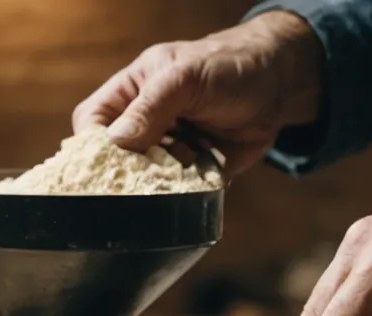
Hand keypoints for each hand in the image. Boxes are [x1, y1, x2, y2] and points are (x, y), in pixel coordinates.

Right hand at [71, 12, 324, 176]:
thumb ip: (150, 107)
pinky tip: (197, 175)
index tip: (103, 163)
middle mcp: (144, 123)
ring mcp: (166, 150)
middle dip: (124, 171)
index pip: (92, 120)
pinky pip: (174, 193)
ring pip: (142, 181)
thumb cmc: (229, 66)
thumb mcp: (185, 77)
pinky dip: (182, 194)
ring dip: (158, 182)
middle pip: (113, 158)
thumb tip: (115, 142)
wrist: (280, 85)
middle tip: (143, 175)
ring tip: (184, 163)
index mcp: (132, 92)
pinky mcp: (190, 172)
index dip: (91, 143)